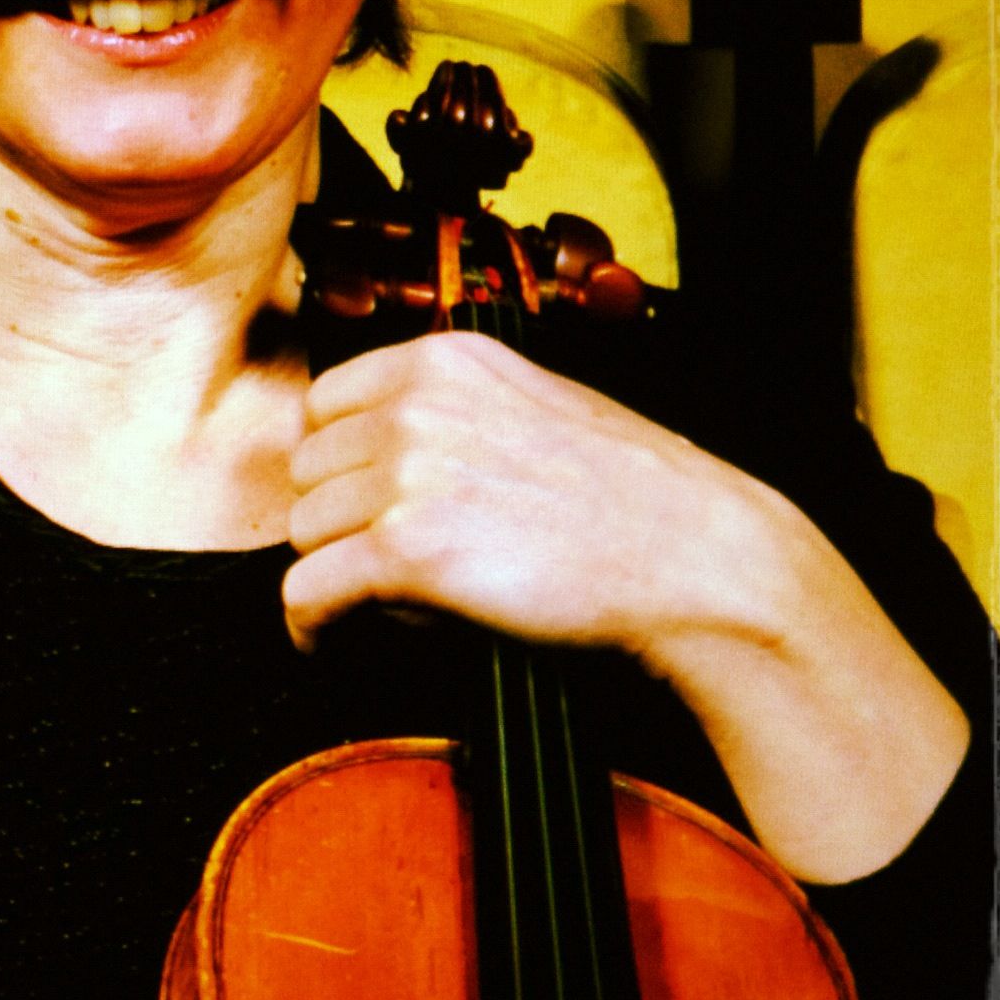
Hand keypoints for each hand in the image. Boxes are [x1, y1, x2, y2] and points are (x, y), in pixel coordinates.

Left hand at [281, 328, 769, 665]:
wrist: (695, 556)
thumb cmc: (627, 494)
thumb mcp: (528, 405)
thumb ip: (445, 414)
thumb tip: (366, 456)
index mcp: (442, 360)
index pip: (322, 404)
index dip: (331, 463)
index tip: (344, 502)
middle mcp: (416, 404)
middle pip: (307, 470)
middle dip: (335, 520)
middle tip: (376, 562)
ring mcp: (409, 473)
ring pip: (305, 530)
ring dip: (333, 571)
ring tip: (383, 600)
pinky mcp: (410, 550)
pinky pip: (309, 590)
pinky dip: (309, 623)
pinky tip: (323, 638)